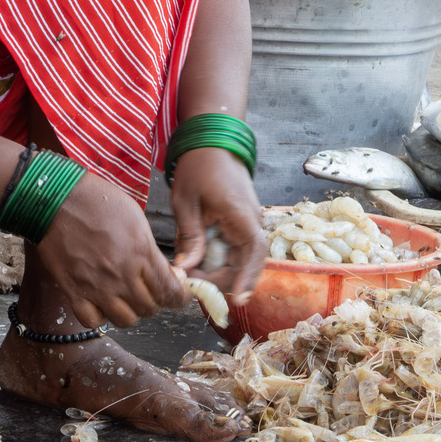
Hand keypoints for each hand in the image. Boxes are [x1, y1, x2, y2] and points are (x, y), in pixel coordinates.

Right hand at [34, 170, 185, 329]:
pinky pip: (93, 321)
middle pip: (150, 308)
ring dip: (131, 312)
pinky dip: (100, 317)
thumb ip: (151, 250)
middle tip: (150, 290)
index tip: (179, 295)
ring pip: (126, 320)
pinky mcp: (74, 291)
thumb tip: (166, 273)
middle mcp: (122, 274)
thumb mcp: (135, 218)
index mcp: (141, 252)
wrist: (57, 200)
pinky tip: (101, 303)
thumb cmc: (96, 201)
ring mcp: (97, 286)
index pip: (171, 291)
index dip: (179, 298)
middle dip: (156, 301)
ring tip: (126, 298)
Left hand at [168, 147, 265, 304]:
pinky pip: (234, 249)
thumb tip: (186, 268)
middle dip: (221, 278)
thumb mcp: (186, 202)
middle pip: (246, 263)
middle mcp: (251, 222)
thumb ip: (189, 237)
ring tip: (190, 270)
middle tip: (190, 281)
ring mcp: (248, 223)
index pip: (254, 253)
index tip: (236, 299)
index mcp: (241, 215)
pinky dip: (219, 258)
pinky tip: (198, 258)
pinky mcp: (241, 224)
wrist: (210, 142)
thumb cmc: (197, 166)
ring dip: (219, 269)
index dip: (247, 278)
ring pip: (240, 259)